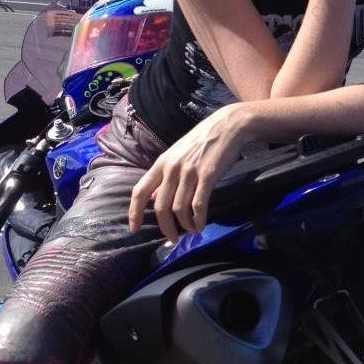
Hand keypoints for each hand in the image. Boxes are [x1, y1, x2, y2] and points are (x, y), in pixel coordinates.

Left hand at [128, 103, 250, 240]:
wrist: (228, 126)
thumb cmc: (203, 139)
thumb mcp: (178, 154)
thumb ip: (165, 176)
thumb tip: (154, 199)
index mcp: (162, 163)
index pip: (140, 191)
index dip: (134, 212)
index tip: (134, 229)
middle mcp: (172, 168)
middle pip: (161, 206)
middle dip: (166, 227)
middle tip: (173, 238)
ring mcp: (190, 172)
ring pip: (179, 208)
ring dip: (184, 225)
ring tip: (191, 230)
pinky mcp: (208, 176)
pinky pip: (198, 205)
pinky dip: (198, 219)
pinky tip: (200, 225)